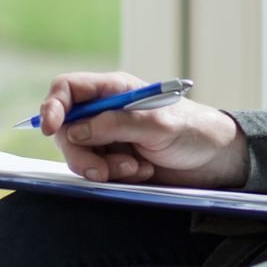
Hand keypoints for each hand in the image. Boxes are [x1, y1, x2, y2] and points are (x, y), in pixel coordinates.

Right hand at [39, 72, 248, 187]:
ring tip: (135, 170)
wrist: (216, 161)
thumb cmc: (192, 130)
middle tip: (100, 172)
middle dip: (80, 153)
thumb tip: (73, 130)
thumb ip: (114, 124)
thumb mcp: (156, 124)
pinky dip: (115, 177)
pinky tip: (141, 173)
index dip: (52, 105)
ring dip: (102, 168)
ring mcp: (108, 138)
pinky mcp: (114, 162)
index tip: (50, 128)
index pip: (68, 89)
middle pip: (66, 129)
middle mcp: (105, 112)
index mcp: (113, 90)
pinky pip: (97, 173)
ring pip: (79, 155)